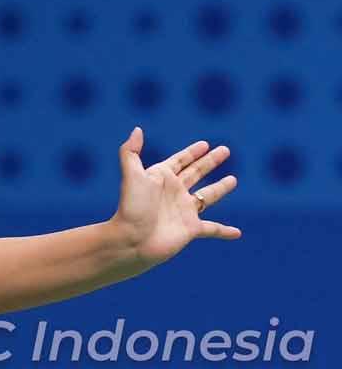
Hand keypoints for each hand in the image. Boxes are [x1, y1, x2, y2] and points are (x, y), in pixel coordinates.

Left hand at [110, 127, 240, 266]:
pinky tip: (237, 233)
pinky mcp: (191, 229)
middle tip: (225, 150)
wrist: (132, 240)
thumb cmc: (132, 207)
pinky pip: (213, 229)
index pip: (180, 160)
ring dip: (220, 188)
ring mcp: (183, 210)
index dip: (192, 152)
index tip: (205, 144)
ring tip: (233, 179)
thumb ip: (131, 151)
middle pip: (196, 172)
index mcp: (160, 177)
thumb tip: (137, 129)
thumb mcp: (131, 175)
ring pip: (207, 196)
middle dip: (210, 161)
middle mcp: (173, 192)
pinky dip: (224, 231)